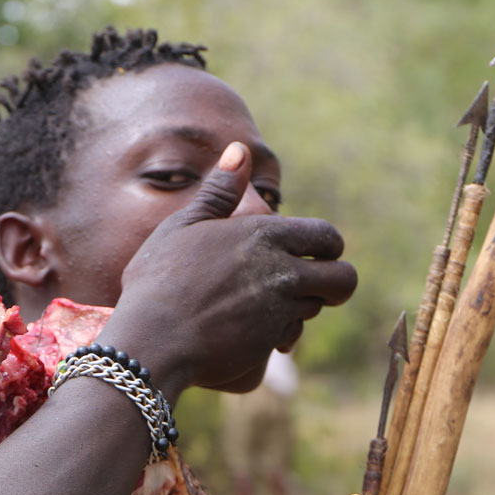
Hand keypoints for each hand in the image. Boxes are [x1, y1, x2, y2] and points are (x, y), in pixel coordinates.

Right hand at [103, 143, 356, 399]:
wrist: (152, 340)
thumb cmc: (159, 281)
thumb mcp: (182, 227)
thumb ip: (218, 192)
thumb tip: (240, 150)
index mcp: (263, 234)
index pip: (326, 236)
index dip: (328, 246)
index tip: (316, 254)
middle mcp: (280, 270)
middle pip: (341, 279)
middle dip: (334, 282)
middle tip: (314, 285)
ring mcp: (279, 310)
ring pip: (314, 309)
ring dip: (300, 308)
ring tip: (269, 307)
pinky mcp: (269, 343)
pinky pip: (290, 337)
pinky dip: (279, 335)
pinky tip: (254, 333)